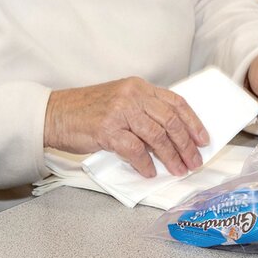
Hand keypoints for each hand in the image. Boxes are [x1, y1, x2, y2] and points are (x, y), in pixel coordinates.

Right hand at [45, 77, 208, 178]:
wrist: (55, 114)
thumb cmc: (86, 111)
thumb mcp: (119, 101)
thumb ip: (143, 111)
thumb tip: (170, 136)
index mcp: (138, 87)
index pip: (175, 102)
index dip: (193, 122)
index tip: (203, 139)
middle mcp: (132, 95)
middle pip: (170, 121)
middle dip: (186, 144)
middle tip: (194, 161)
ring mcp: (120, 112)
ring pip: (157, 136)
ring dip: (171, 157)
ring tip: (178, 169)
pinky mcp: (107, 130)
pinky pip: (135, 150)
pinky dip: (145, 163)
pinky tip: (150, 171)